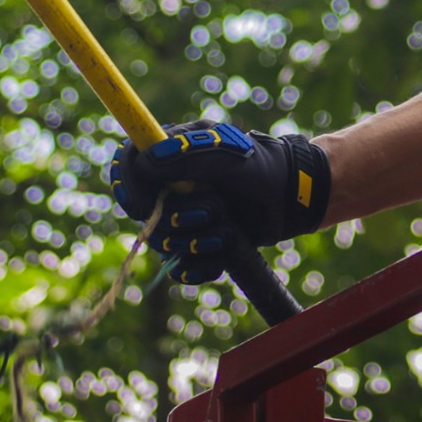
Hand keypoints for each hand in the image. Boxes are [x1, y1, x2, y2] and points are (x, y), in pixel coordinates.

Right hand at [109, 121, 331, 282]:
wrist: (293, 200)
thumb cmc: (263, 169)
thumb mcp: (228, 156)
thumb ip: (187, 154)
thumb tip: (145, 161)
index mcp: (172, 153)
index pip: (128, 164)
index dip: (130, 186)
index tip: (146, 203)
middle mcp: (171, 185)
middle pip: (143, 212)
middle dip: (178, 218)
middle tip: (211, 211)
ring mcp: (182, 214)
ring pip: (162, 241)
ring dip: (194, 241)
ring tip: (226, 230)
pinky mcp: (195, 243)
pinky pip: (179, 268)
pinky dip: (199, 267)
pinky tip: (221, 258)